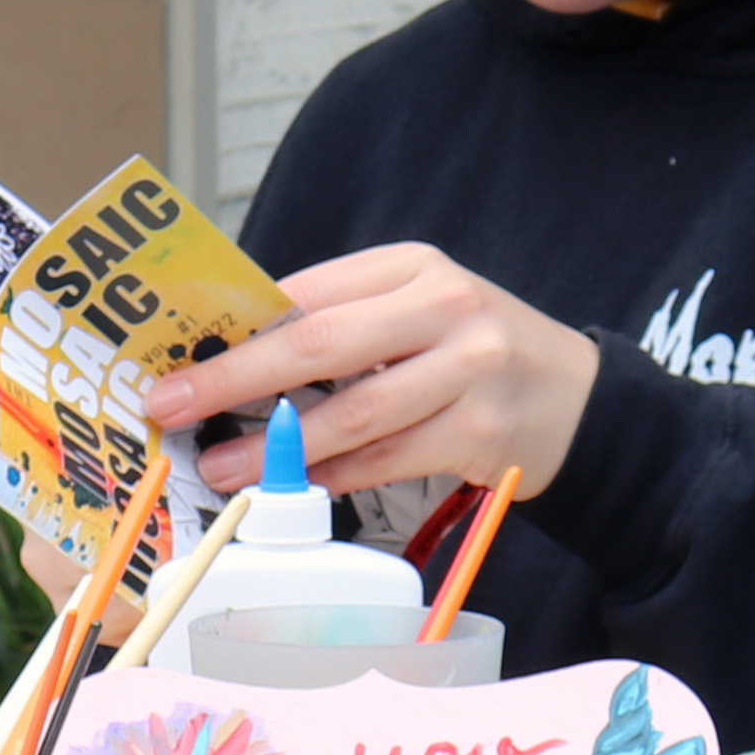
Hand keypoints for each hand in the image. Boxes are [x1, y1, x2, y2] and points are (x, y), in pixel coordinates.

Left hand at [148, 242, 597, 506]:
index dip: (235, 328)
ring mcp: (469, 371)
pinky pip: (387, 459)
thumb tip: (234, 352)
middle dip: (235, 379)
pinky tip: (293, 486)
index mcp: (413, 267)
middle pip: (321, 344)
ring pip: (353, 414)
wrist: (582, 401)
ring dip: (276, 448)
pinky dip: (335, 476)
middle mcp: (445, 308)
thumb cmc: (476, 355)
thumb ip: (343, 320)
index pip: (308, 292)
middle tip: (172, 407)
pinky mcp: (482, 433)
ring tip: (223, 469)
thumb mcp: (419, 310)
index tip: (176, 358)